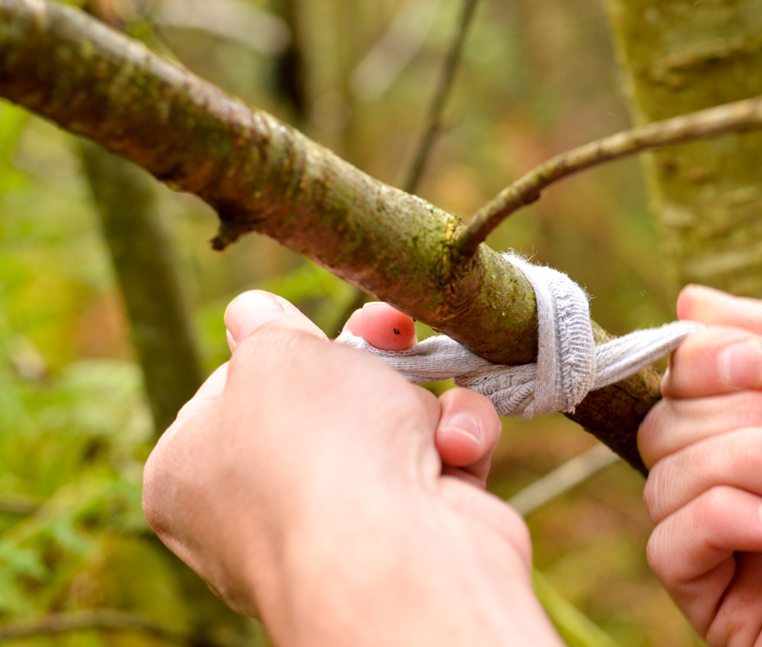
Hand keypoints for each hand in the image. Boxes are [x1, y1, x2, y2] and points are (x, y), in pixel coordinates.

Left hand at [143, 290, 561, 646]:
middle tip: (389, 330)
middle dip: (368, 363)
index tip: (309, 334)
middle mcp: (261, 508)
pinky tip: (456, 450)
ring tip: (427, 411)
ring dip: (421, 404)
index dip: (280, 352)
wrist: (400, 560)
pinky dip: (456, 442)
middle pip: (322, 402)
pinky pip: (438, 461)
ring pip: (392, 424)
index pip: (234, 392)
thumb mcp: (275, 354)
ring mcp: (341, 527)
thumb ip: (265, 325)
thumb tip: (253, 312)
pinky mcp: (415, 535)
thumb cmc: (318, 449)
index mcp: (194, 472)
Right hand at [639, 285, 761, 645]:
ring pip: (665, 474)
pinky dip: (729, 520)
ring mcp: (728, 543)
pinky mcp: (718, 601)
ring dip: (754, 465)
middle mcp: (742, 480)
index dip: (704, 358)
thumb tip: (692, 299)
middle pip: (668, 419)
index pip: (683, 378)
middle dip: (751, 418)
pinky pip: (669, 542)